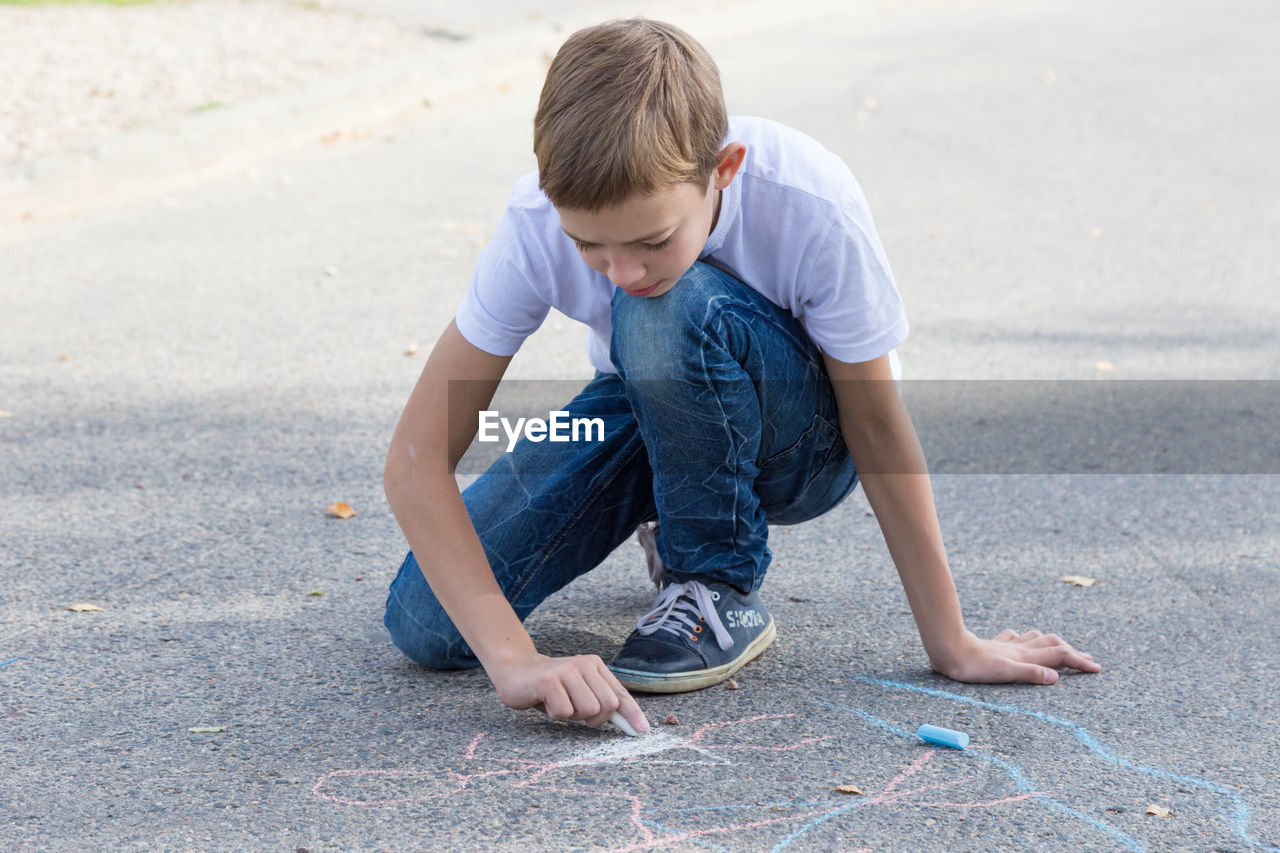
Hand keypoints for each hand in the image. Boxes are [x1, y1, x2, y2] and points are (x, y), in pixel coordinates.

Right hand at [489, 651, 650, 733]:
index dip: (633, 715)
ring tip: (559, 703)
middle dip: (594, 719)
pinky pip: (564, 712)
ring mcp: (567, 671)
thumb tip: (635, 726)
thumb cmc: (552, 686)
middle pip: (608, 705)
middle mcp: (584, 665)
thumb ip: (604, 702)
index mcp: (595, 666)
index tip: (642, 732)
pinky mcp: (549, 681)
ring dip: (572, 716)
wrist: (515, 669)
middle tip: (575, 711)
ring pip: (588, 710)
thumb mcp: (580, 690)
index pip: (620, 694)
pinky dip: (555, 714)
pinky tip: (546, 702)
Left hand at [931, 629, 1101, 684]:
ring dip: (1051, 642)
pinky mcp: (991, 645)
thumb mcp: (1004, 673)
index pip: (1059, 656)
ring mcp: (1005, 645)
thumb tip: (1057, 678)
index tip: (1097, 669)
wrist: (947, 647)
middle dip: (1072, 651)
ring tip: (1061, 646)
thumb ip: (1030, 674)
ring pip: (1035, 638)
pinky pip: (1012, 638)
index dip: (1079, 662)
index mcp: (1024, 656)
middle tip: (1087, 659)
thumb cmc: (973, 665)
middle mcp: (1018, 649)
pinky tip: (1019, 639)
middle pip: (1052, 643)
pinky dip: (1023, 638)